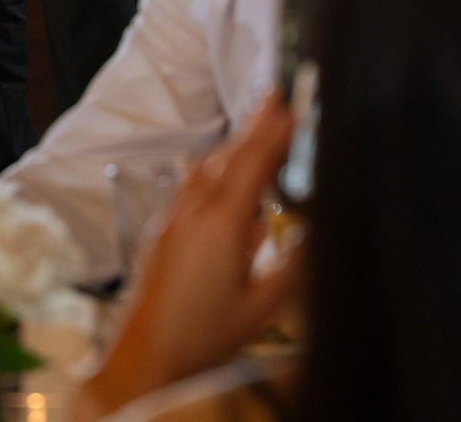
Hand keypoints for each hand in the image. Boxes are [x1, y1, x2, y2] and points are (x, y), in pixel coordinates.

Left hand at [77, 99, 304, 421]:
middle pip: (228, 155)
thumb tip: (316, 233)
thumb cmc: (201, 339)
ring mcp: (172, 219)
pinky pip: (190, 185)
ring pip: (206, 167)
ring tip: (259, 134)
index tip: (291, 102)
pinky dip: (213, 170)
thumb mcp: (264, 306)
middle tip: (279, 102)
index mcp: (221, 223)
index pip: (252, 160)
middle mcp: (192, 211)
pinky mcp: (161, 232)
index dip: (273, 128)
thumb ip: (293, 265)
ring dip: (234, 147)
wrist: (144, 358)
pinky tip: (223, 179)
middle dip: (255, 127)